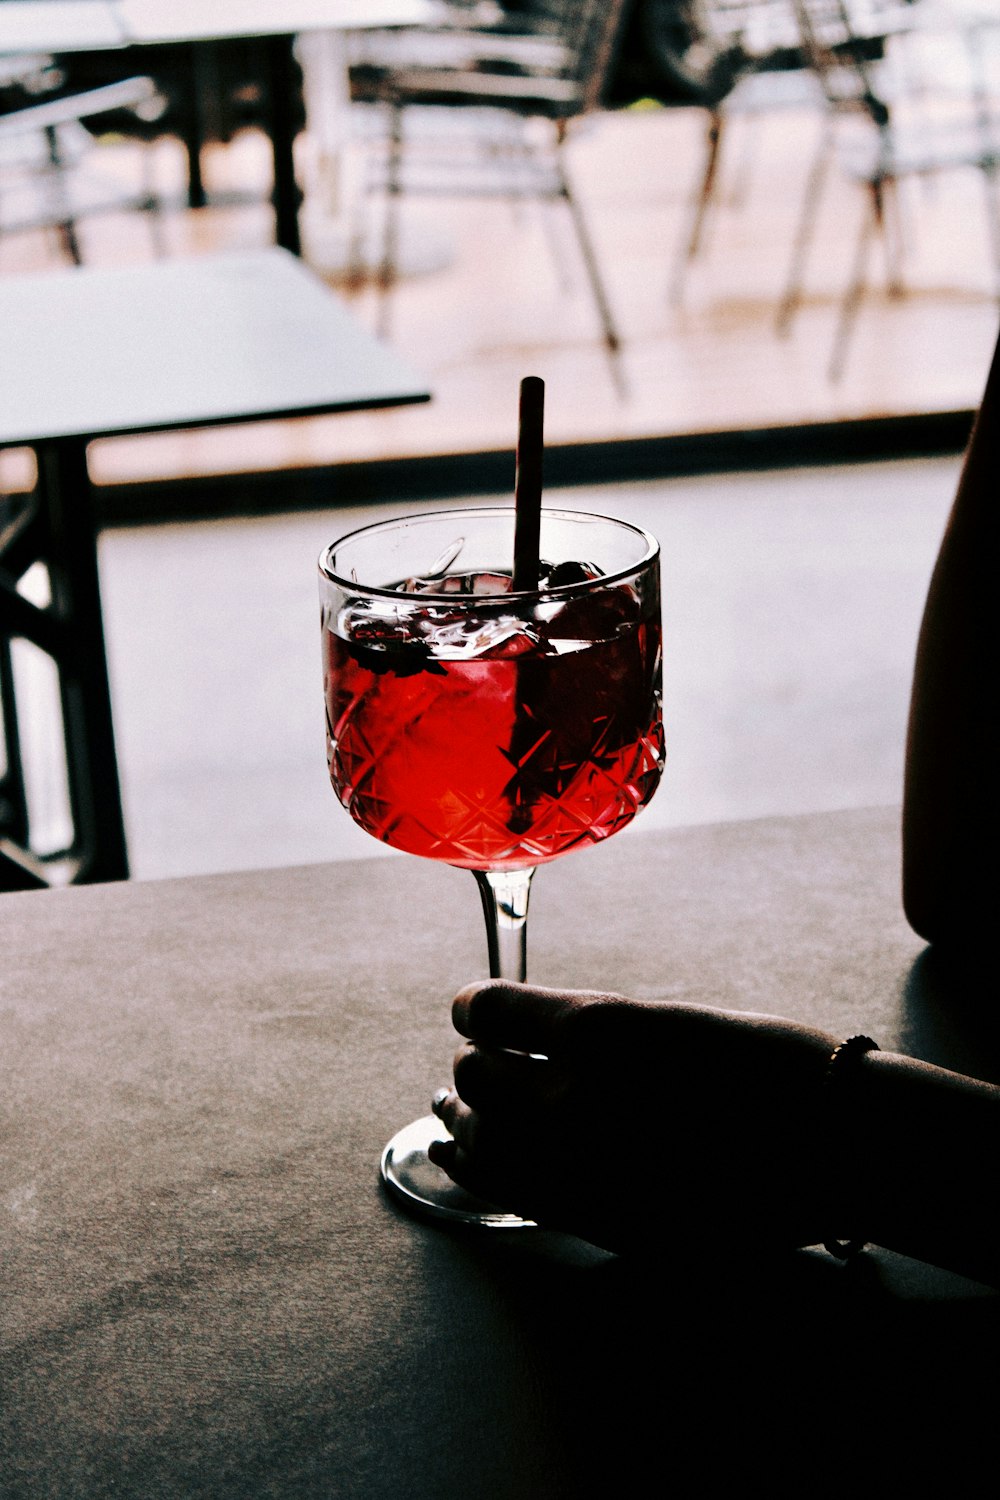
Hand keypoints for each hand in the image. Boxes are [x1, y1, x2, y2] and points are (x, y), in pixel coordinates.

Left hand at [429, 981, 841, 1256]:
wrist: (832, 1143)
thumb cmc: (767, 1063)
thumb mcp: (671, 1019)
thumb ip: (595, 1033)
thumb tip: (535, 1040)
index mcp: (598, 1028)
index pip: (493, 1012)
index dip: (477, 1009)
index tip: (475, 1011)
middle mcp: (575, 1098)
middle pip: (479, 1077)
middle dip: (474, 1067)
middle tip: (479, 1064)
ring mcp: (582, 1166)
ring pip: (482, 1141)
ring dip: (460, 1119)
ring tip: (449, 1110)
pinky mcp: (597, 1220)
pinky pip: (507, 1194)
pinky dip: (471, 1169)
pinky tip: (455, 1158)